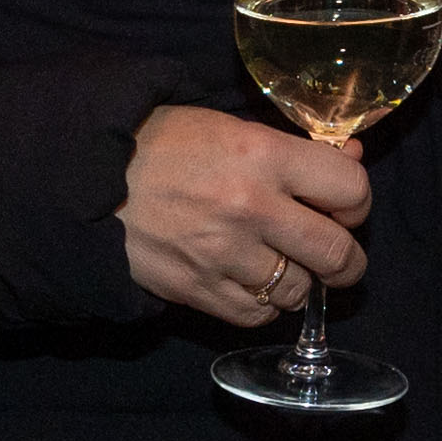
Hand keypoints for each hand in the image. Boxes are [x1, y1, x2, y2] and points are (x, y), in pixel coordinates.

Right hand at [115, 105, 371, 326]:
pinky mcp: (199, 292)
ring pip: (299, 291)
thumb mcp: (228, 126)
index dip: (356, 202)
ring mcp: (225, 256)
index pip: (350, 191)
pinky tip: (252, 282)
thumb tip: (351, 160)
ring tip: (282, 264)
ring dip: (299, 281)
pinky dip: (264, 304)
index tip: (344, 206)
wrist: (86, 180)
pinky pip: (258, 315)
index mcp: (261, 156)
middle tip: (338, 256)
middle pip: (337, 253)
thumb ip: (291, 148)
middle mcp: (251, 208)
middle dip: (347, 259)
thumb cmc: (160, 143)